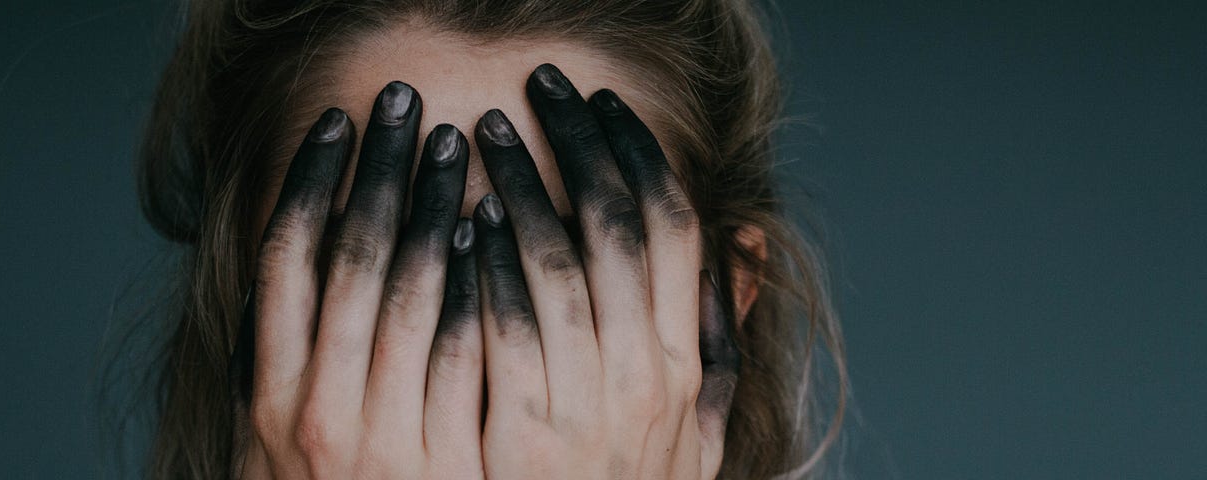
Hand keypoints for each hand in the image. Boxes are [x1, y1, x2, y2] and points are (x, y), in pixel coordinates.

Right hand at [241, 82, 485, 478]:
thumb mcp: (272, 448)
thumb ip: (285, 365)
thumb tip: (295, 270)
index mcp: (269, 396)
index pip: (286, 261)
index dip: (310, 181)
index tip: (337, 126)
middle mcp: (316, 411)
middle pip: (349, 257)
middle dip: (378, 170)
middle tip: (402, 108)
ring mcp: (383, 438)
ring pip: (407, 291)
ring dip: (431, 208)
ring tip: (453, 151)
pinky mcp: (447, 464)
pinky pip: (463, 352)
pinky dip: (473, 284)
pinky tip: (487, 236)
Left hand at [469, 64, 740, 478]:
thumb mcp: (700, 427)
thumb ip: (718, 340)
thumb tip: (744, 245)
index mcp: (689, 363)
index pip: (676, 228)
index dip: (639, 154)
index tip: (603, 107)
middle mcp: (650, 375)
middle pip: (618, 226)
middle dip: (577, 144)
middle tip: (540, 91)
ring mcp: (589, 405)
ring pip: (558, 262)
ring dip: (521, 186)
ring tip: (484, 136)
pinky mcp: (524, 435)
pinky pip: (504, 326)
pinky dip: (485, 264)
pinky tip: (461, 221)